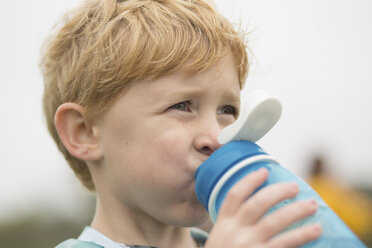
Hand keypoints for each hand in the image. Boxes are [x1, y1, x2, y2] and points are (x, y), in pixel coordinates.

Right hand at [205, 168, 321, 247]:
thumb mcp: (220, 238)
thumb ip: (235, 224)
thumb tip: (261, 206)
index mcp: (223, 224)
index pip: (234, 196)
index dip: (249, 181)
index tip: (264, 170)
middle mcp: (234, 232)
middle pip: (256, 204)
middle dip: (277, 192)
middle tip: (295, 186)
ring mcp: (248, 245)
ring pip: (274, 221)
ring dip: (295, 211)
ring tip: (311, 204)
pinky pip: (284, 243)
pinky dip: (301, 235)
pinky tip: (315, 230)